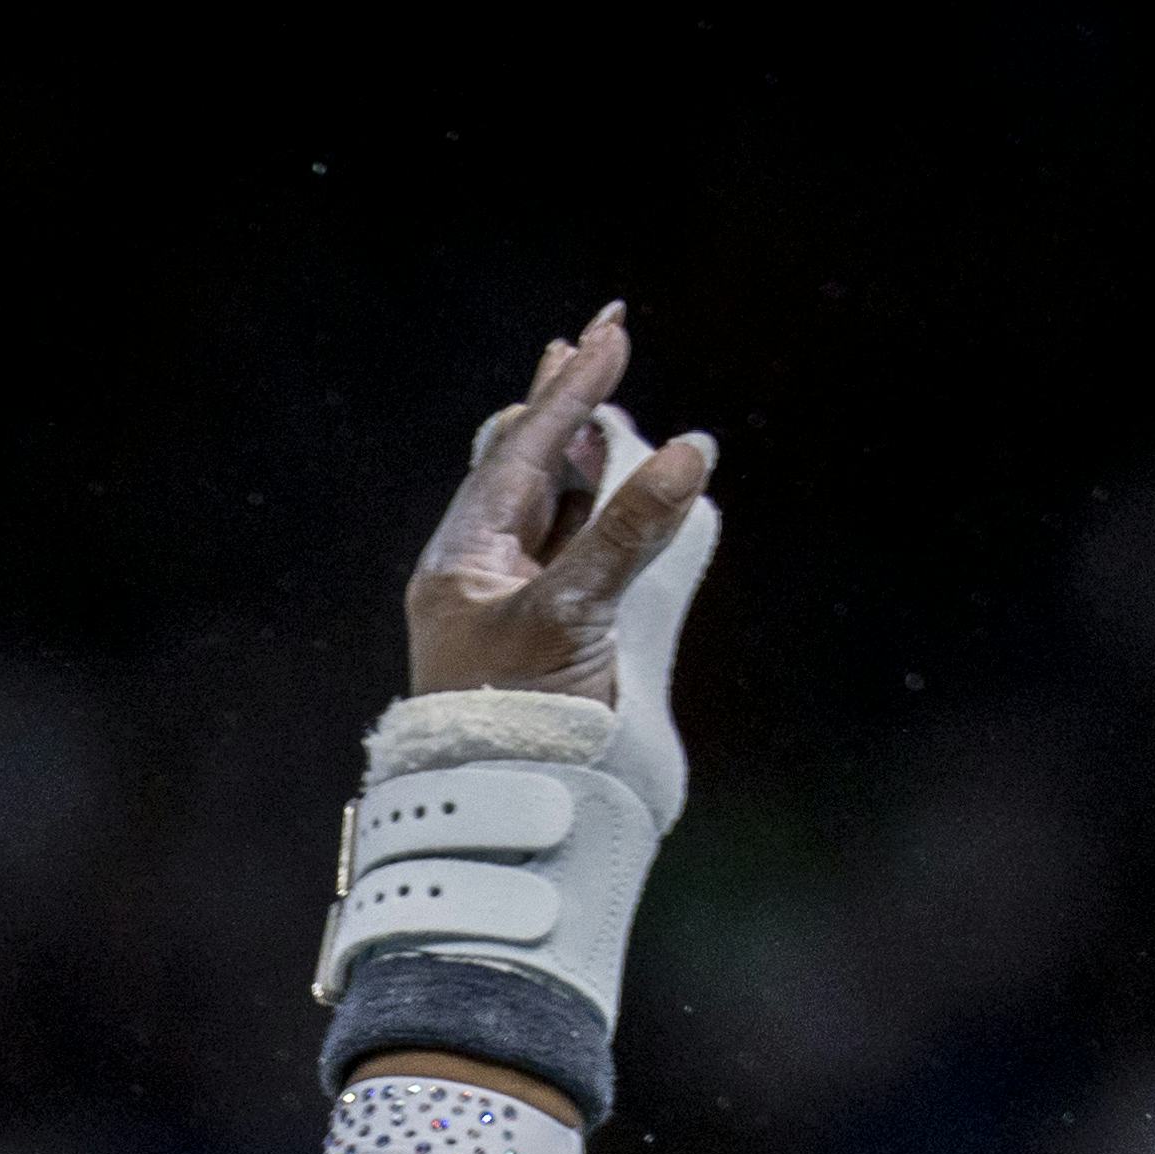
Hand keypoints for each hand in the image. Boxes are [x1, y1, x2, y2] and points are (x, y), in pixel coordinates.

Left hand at [399, 309, 716, 704]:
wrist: (504, 818)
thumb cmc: (514, 718)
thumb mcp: (572, 615)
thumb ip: (629, 534)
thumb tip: (691, 452)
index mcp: (463, 561)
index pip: (520, 453)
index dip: (568, 393)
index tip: (610, 335)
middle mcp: (486, 574)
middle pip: (526, 466)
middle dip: (565, 405)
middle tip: (598, 336)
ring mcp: (520, 607)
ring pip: (554, 510)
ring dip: (586, 455)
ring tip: (607, 400)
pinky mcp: (554, 642)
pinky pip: (580, 556)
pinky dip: (606, 513)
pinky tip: (624, 489)